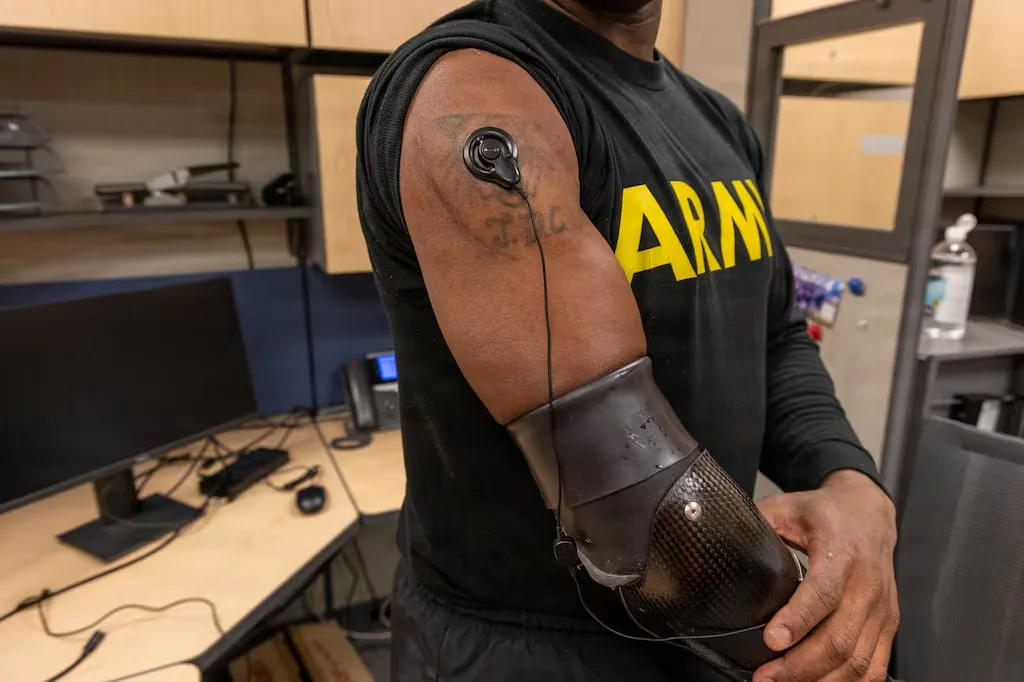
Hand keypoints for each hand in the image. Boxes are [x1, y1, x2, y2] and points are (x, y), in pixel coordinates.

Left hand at [753, 470, 898, 681]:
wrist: (869, 512)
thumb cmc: (828, 512)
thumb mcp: (787, 507)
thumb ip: (757, 524)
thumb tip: (719, 538)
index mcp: (842, 552)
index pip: (823, 593)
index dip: (798, 620)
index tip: (771, 639)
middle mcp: (866, 585)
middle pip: (840, 638)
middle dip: (800, 666)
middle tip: (765, 677)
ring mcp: (881, 610)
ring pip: (858, 660)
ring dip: (820, 680)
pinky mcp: (887, 626)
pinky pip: (874, 667)